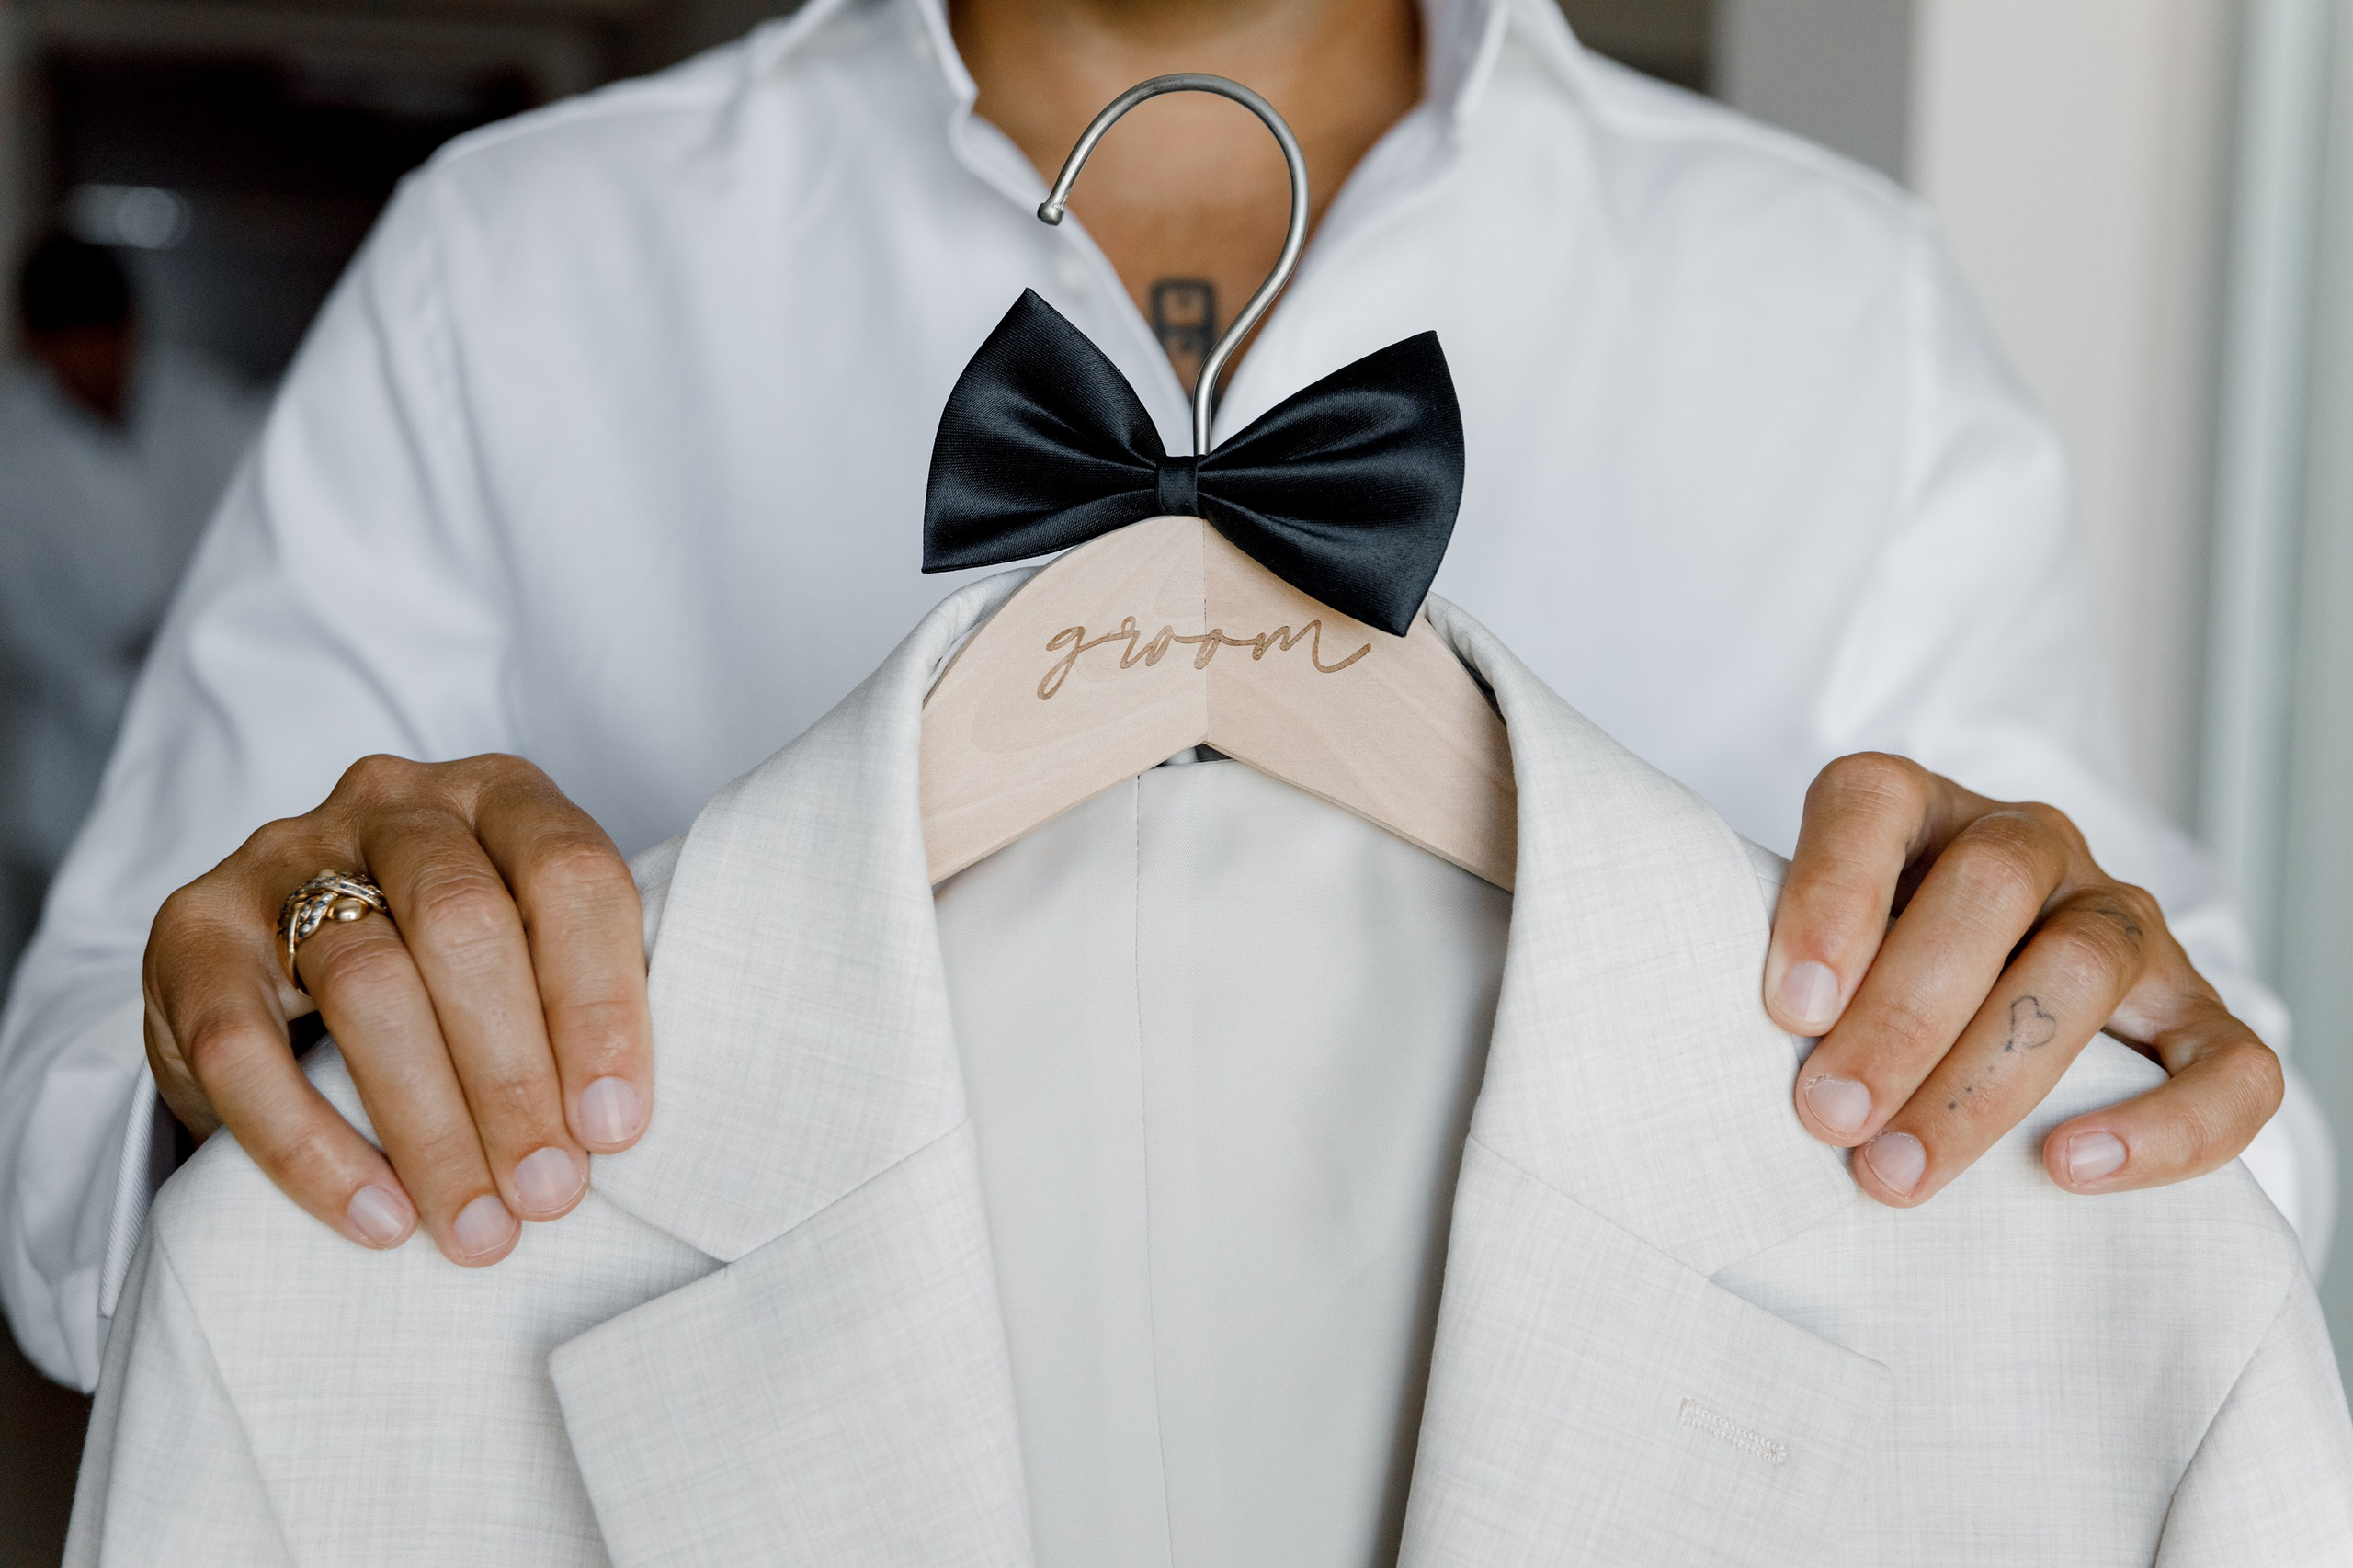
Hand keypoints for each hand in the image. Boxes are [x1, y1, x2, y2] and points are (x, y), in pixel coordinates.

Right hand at [143, 755, 651, 1265]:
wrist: (282, 981)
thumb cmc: (446, 975)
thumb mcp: (525, 955)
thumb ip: (572, 1001)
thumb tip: (617, 1125)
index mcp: (502, 795)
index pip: (571, 875)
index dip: (601, 1003)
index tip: (614, 1125)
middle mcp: (394, 804)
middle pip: (465, 925)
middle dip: (515, 1075)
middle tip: (548, 1192)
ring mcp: (283, 857)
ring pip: (366, 983)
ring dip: (431, 1124)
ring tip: (478, 1226)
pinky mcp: (191, 932)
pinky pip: (240, 1047)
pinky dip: (312, 1147)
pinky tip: (378, 1217)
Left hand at [1765, 754, 2281, 1206]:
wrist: (1993, 1006)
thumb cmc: (1869, 986)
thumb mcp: (1819, 957)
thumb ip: (1796, 984)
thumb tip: (1750, 1076)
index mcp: (1923, 812)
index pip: (1871, 800)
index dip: (1830, 894)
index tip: (1788, 1009)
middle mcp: (2033, 846)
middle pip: (1985, 891)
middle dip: (1899, 1016)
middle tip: (1828, 1117)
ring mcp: (2126, 923)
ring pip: (2083, 969)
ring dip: (1984, 1082)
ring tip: (1898, 1171)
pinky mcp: (2200, 1015)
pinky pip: (2227, 1067)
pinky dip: (2159, 1126)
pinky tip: (2070, 1170)